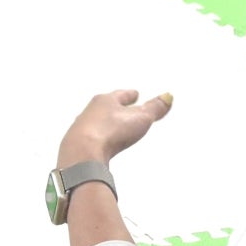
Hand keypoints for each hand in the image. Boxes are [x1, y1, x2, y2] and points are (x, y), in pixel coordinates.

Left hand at [58, 89, 173, 166]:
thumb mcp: (140, 118)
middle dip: (115, 107)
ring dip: (104, 122)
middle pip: (105, 106)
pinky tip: (100, 144)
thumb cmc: (109, 131)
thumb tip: (167, 97)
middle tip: (123, 107)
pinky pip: (89, 138)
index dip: (130, 95)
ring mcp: (81, 128)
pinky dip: (97, 138)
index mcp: (105, 101)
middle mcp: (90, 111)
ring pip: (95, 121)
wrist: (83, 152)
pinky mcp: (77, 145)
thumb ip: (154, 108)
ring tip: (113, 126)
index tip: (135, 94)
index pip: (121, 95)